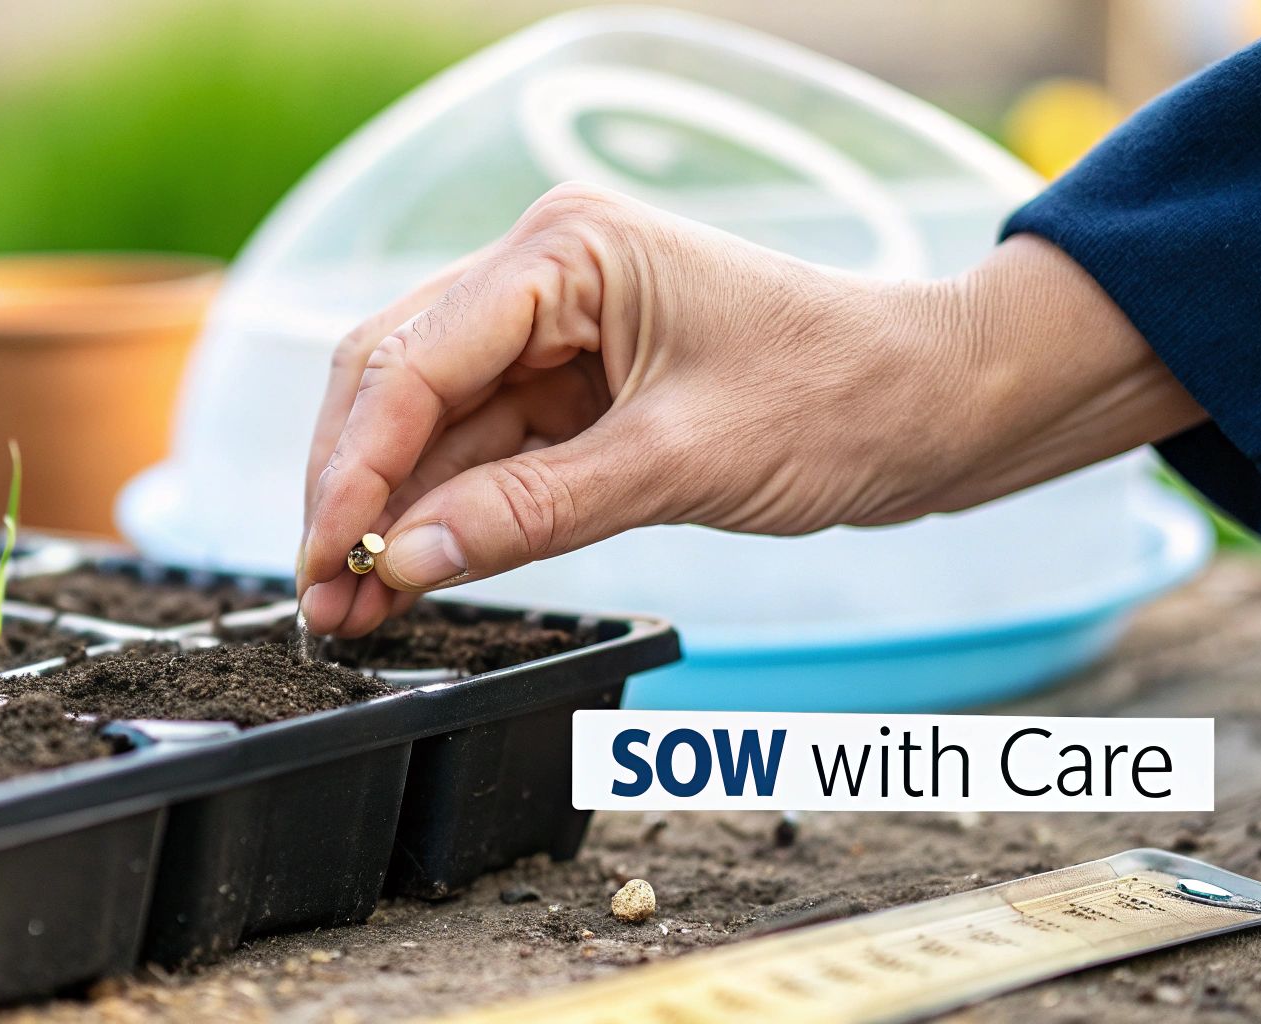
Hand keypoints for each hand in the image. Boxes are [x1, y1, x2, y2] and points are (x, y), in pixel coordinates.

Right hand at [297, 183, 1205, 635]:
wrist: (936, 406)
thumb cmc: (840, 398)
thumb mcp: (679, 462)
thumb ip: (532, 513)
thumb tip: (404, 562)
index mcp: (567, 250)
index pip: (417, 361)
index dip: (356, 469)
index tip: (327, 561)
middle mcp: (544, 275)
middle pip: (396, 380)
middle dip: (353, 490)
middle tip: (324, 596)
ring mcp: (555, 330)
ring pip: (429, 422)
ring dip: (388, 512)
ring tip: (351, 608)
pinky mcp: (573, 385)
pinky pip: (482, 450)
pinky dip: (444, 513)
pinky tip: (409, 572)